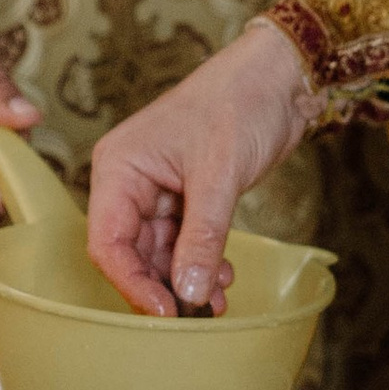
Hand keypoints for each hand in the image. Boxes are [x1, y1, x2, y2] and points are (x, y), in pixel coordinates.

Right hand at [86, 19, 316, 313]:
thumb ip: (202, 237)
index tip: (165, 312)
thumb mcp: (219, 175)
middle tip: (197, 312)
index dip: (131, 282)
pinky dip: (201, 264)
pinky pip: (184, 243)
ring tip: (218, 298)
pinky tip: (222, 278)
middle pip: (131, 253)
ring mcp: (158, 191)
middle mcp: (130, 181)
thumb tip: (190, 293)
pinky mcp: (187, 197)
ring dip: (186, 279)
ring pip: (159, 253)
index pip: (107, 241)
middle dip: (163, 285)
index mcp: (119, 167)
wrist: (280, 77)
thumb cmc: (240, 102)